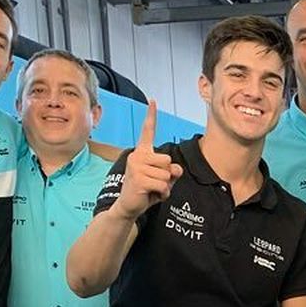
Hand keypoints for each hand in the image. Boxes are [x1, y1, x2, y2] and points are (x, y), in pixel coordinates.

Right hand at [115, 99, 182, 220]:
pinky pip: (163, 186)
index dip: (151, 116)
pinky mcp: (139, 179)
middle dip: (167, 176)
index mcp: (142, 152)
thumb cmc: (146, 191)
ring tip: (152, 189)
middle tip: (154, 182)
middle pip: (168, 161)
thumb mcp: (163, 179)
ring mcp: (136, 166)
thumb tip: (176, 169)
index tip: (153, 100)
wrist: (129, 206)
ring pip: (167, 175)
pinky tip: (151, 195)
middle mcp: (137, 156)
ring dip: (165, 186)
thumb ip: (172, 171)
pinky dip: (163, 194)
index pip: (147, 131)